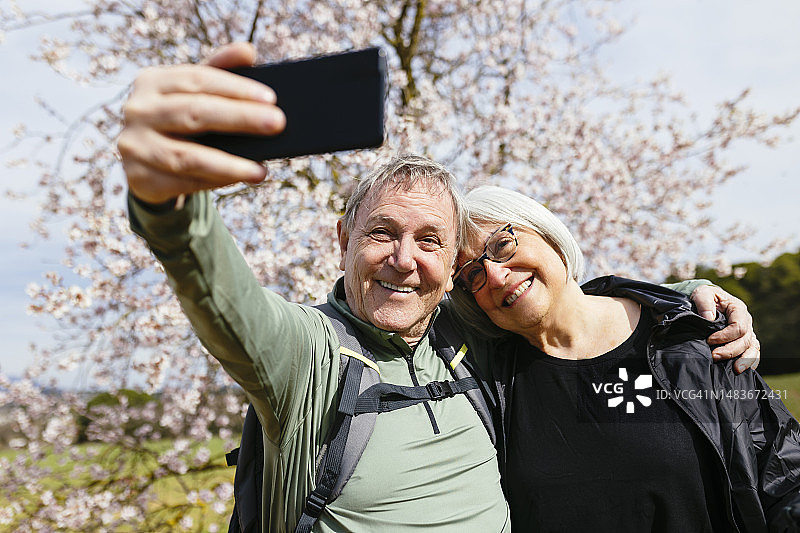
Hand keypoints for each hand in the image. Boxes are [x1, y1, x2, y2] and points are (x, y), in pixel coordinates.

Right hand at [117, 42, 285, 204]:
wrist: (143, 162)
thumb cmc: (176, 120)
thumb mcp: (191, 93)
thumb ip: (218, 70)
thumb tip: (248, 51)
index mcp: (152, 81)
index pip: (198, 79)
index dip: (236, 88)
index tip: (270, 98)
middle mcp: (138, 110)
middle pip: (196, 113)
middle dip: (240, 118)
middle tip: (277, 123)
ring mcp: (135, 145)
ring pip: (188, 156)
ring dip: (230, 164)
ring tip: (260, 171)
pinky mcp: (140, 178)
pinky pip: (184, 183)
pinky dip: (215, 182)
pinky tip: (239, 179)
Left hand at [691, 284, 759, 372]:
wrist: (706, 300)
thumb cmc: (704, 296)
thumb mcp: (702, 294)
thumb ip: (704, 303)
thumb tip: (708, 318)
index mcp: (738, 309)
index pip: (738, 326)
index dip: (725, 336)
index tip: (709, 341)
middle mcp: (746, 321)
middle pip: (744, 340)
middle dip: (730, 350)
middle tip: (714, 357)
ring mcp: (747, 331)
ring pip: (752, 347)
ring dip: (745, 360)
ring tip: (736, 370)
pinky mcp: (744, 339)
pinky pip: (753, 351)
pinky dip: (751, 361)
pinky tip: (744, 370)